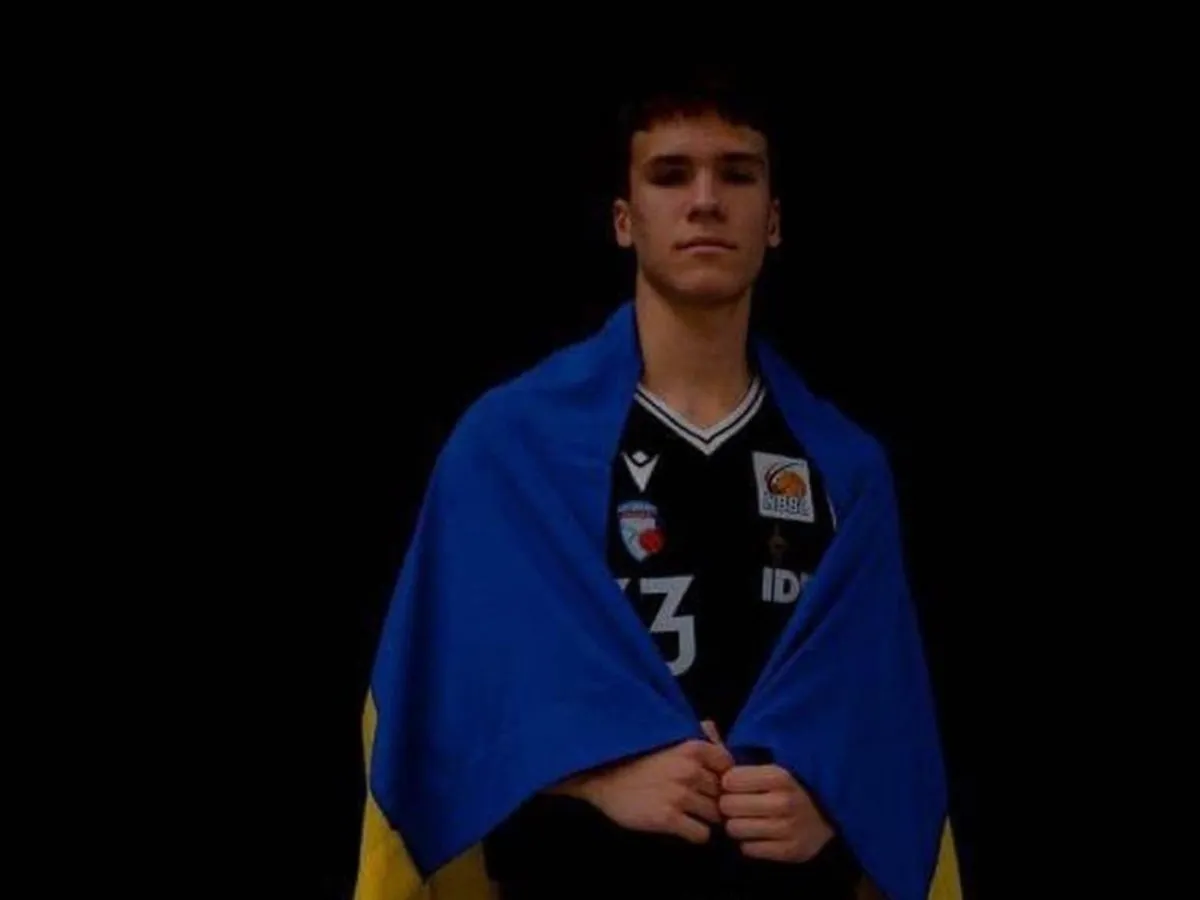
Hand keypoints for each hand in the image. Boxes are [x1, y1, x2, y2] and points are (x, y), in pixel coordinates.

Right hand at [555, 737, 734, 843]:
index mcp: (692, 748)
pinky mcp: (668, 818)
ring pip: (714, 815)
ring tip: (689, 815)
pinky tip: (683, 826)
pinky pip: (701, 834)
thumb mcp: (668, 737)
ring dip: (705, 817)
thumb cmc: (636, 756)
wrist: (601, 776)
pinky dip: (695, 833)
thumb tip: (717, 732)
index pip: (729, 766)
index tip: (711, 782)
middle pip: (722, 793)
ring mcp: (680, 795)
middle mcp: (690, 770)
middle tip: (697, 801)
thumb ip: (697, 734)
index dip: (722, 776)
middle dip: (713, 798)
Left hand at [719, 763, 834, 862]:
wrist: (824, 822)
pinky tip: (756, 837)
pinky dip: (748, 844)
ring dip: (736, 826)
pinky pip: (748, 849)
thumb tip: (712, 768)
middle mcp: (783, 801)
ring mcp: (786, 828)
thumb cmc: (788, 793)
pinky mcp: (788, 851)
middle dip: (727, 806)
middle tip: (736, 807)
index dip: (727, 784)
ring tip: (745, 821)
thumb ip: (744, 770)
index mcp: (779, 776)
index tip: (733, 787)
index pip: (730, 780)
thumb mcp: (773, 773)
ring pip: (734, 829)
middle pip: (727, 805)